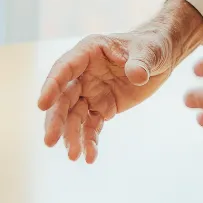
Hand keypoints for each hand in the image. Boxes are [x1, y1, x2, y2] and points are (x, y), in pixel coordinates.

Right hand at [37, 0, 202, 162]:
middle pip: (64, 97)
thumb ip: (141, 63)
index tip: (42, 104)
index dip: (53, 85)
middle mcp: (84, 73)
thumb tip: (137, 75)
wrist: (160, 58)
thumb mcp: (150, 52)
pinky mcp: (102, 107)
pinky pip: (91, 126)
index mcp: (89, 51)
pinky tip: (90, 157)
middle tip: (50, 141)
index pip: (65, 68)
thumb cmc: (151, 46)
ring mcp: (91, 91)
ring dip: (72, 135)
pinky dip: (89, 141)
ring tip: (75, 156)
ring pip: (74, 116)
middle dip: (56, 119)